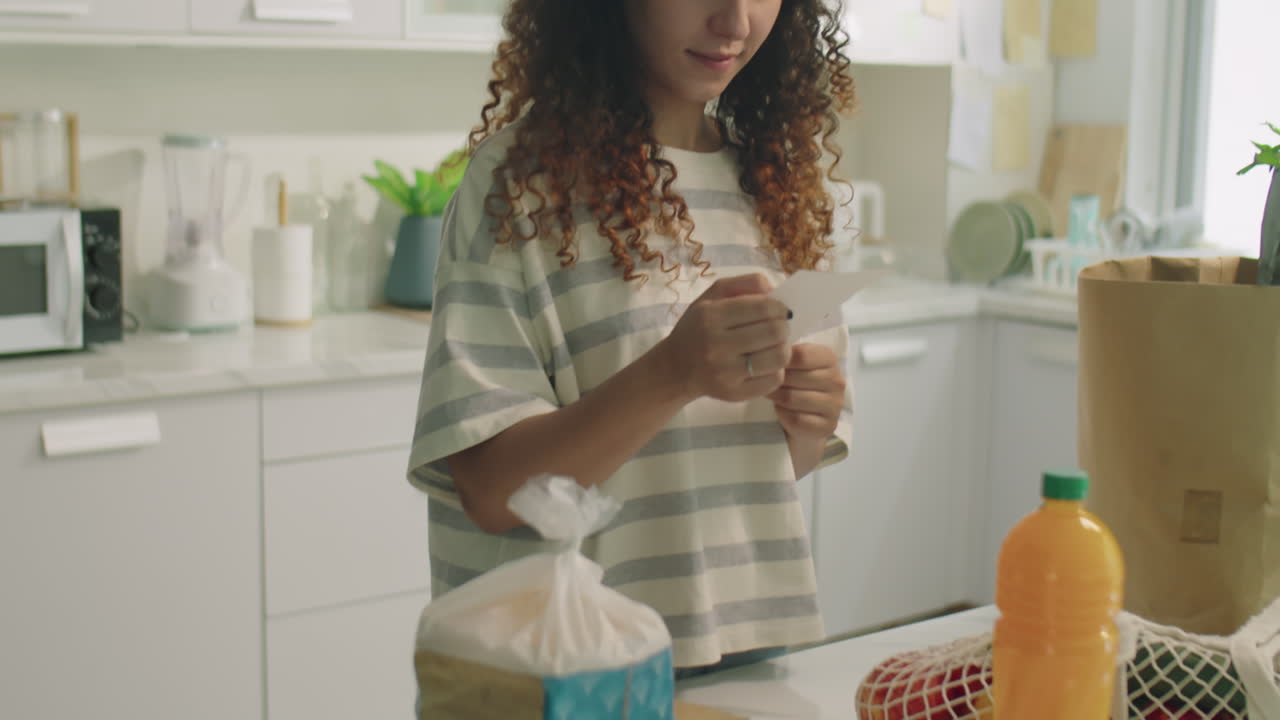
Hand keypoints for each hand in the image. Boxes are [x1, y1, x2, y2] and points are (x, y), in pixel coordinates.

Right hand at [656, 273, 790, 402]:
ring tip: (774, 346)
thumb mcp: (712, 297)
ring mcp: (725, 373)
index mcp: (711, 316)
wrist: (675, 367)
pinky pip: (773, 380)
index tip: (780, 311)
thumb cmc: (698, 328)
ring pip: (778, 357)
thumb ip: (744, 283)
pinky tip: (765, 364)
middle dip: (784, 328)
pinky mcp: (734, 393)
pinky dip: (776, 370)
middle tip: (779, 329)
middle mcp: (716, 345)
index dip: (780, 308)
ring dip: (783, 349)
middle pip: (775, 332)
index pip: (763, 308)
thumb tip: (774, 288)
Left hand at [767, 343, 845, 439]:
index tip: (772, 367)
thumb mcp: (794, 364)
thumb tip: (771, 357)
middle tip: (766, 385)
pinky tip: (782, 411)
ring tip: (772, 396)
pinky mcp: (828, 426)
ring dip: (776, 398)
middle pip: (794, 378)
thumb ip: (787, 356)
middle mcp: (836, 381)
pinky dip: (783, 415)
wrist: (806, 417)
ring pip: (792, 399)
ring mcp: (835, 405)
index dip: (780, 361)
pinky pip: (796, 419)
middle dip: (775, 382)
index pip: (801, 355)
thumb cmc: (796, 384)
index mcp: (829, 358)